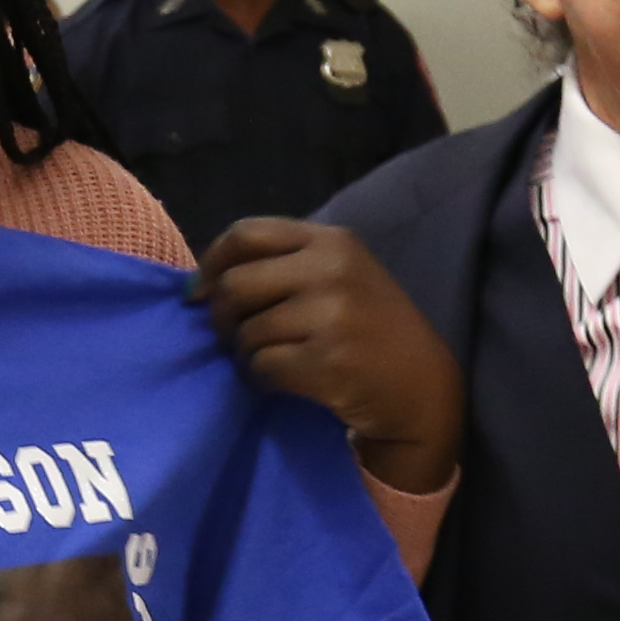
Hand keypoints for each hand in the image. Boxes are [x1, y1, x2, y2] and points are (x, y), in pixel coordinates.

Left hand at [196, 220, 461, 492]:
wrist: (421, 386)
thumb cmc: (370, 329)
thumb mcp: (340, 276)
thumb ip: (284, 266)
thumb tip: (201, 284)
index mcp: (331, 240)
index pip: (246, 234)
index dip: (211, 264)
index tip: (198, 293)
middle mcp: (332, 269)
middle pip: (236, 284)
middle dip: (221, 316)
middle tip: (230, 337)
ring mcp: (333, 315)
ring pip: (247, 331)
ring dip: (245, 353)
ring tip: (268, 360)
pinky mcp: (329, 362)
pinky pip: (263, 367)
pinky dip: (261, 379)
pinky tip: (280, 381)